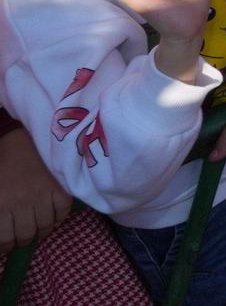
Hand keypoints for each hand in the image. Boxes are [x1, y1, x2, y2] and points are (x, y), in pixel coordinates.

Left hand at [0, 127, 70, 252]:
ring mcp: (43, 195)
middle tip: (23, 235)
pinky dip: (59, 216)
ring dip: (42, 230)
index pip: (4, 239)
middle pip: (26, 235)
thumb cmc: (4, 164)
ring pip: (46, 227)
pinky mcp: (62, 188)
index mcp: (0, 204)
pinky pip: (63, 213)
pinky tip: (52, 212)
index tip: (7, 245)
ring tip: (39, 225)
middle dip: (23, 239)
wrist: (25, 136)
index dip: (6, 246)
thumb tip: (2, 238)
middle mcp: (21, 203)